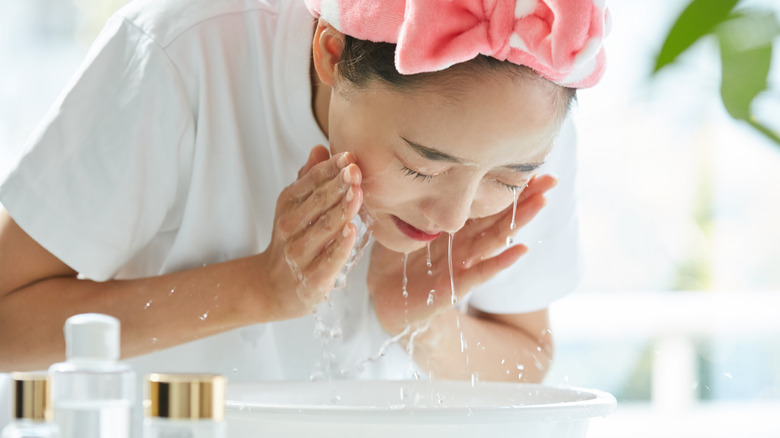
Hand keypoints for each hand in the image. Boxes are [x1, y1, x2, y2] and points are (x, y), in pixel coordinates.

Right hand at [254, 145, 362, 319]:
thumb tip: (320, 148)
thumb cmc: (292, 239)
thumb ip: (308, 178)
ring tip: (358, 194)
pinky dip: (340, 246)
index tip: (350, 156)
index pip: (310, 182)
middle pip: (317, 203)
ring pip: (323, 228)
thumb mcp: (294, 206)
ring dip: (341, 210)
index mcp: (288, 204)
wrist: (271, 287)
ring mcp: (300, 253)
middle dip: (338, 185)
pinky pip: (328, 260)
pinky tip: (352, 230)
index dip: (330, 169)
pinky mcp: (312, 278)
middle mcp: (290, 227)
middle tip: (356, 170)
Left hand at [367, 175, 557, 335]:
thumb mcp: (400, 220)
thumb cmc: (394, 256)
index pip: (486, 202)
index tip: (531, 164)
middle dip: (526, 198)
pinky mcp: (455, 285)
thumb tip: (412, 160)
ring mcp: (464, 263)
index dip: (507, 185)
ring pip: (497, 239)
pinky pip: (481, 272)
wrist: (385, 297)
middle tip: (552, 178)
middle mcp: (465, 243)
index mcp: (455, 226)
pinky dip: (502, 261)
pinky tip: (521, 247)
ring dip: (520, 221)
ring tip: (543, 202)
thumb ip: (412, 198)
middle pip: (500, 217)